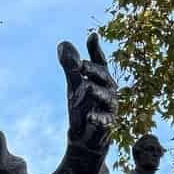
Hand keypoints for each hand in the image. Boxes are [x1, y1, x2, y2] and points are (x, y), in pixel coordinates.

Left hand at [60, 33, 116, 152]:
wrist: (84, 138)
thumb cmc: (82, 108)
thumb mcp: (74, 85)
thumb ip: (69, 66)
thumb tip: (63, 44)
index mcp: (101, 79)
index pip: (100, 62)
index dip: (96, 49)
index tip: (93, 36)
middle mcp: (109, 90)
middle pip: (103, 75)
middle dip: (91, 69)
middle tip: (78, 65)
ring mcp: (110, 107)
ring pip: (105, 95)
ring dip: (92, 91)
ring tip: (83, 90)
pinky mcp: (108, 124)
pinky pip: (104, 119)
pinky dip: (97, 118)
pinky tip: (89, 117)